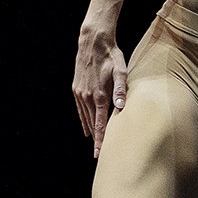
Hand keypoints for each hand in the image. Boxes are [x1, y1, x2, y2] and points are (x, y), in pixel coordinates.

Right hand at [74, 26, 127, 158]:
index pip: (100, 124)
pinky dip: (83, 119)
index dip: (101, 140)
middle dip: (96, 139)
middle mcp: (87, 97)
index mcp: (99, 95)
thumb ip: (120, 90)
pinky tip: (86, 127)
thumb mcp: (121, 71)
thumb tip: (121, 107)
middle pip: (92, 124)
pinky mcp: (76, 88)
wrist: (92, 42)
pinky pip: (80, 108)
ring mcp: (80, 93)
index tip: (100, 153)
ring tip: (95, 143)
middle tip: (100, 155)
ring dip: (90, 130)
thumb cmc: (111, 56)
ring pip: (85, 117)